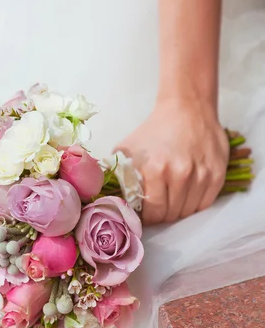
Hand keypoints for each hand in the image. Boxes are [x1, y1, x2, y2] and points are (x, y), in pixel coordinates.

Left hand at [115, 97, 228, 224]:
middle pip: (171, 215)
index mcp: (155, 170)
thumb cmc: (154, 131)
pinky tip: (186, 194)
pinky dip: (194, 204)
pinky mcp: (217, 174)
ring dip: (178, 210)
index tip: (144, 215)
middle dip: (161, 215)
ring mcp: (201, 175)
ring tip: (171, 199)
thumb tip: (111, 200)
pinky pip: (204, 204)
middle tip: (157, 207)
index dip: (147, 219)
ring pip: (188, 212)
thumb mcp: (127, 150)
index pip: (153, 213)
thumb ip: (118, 176)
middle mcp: (180, 174)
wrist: (188, 108)